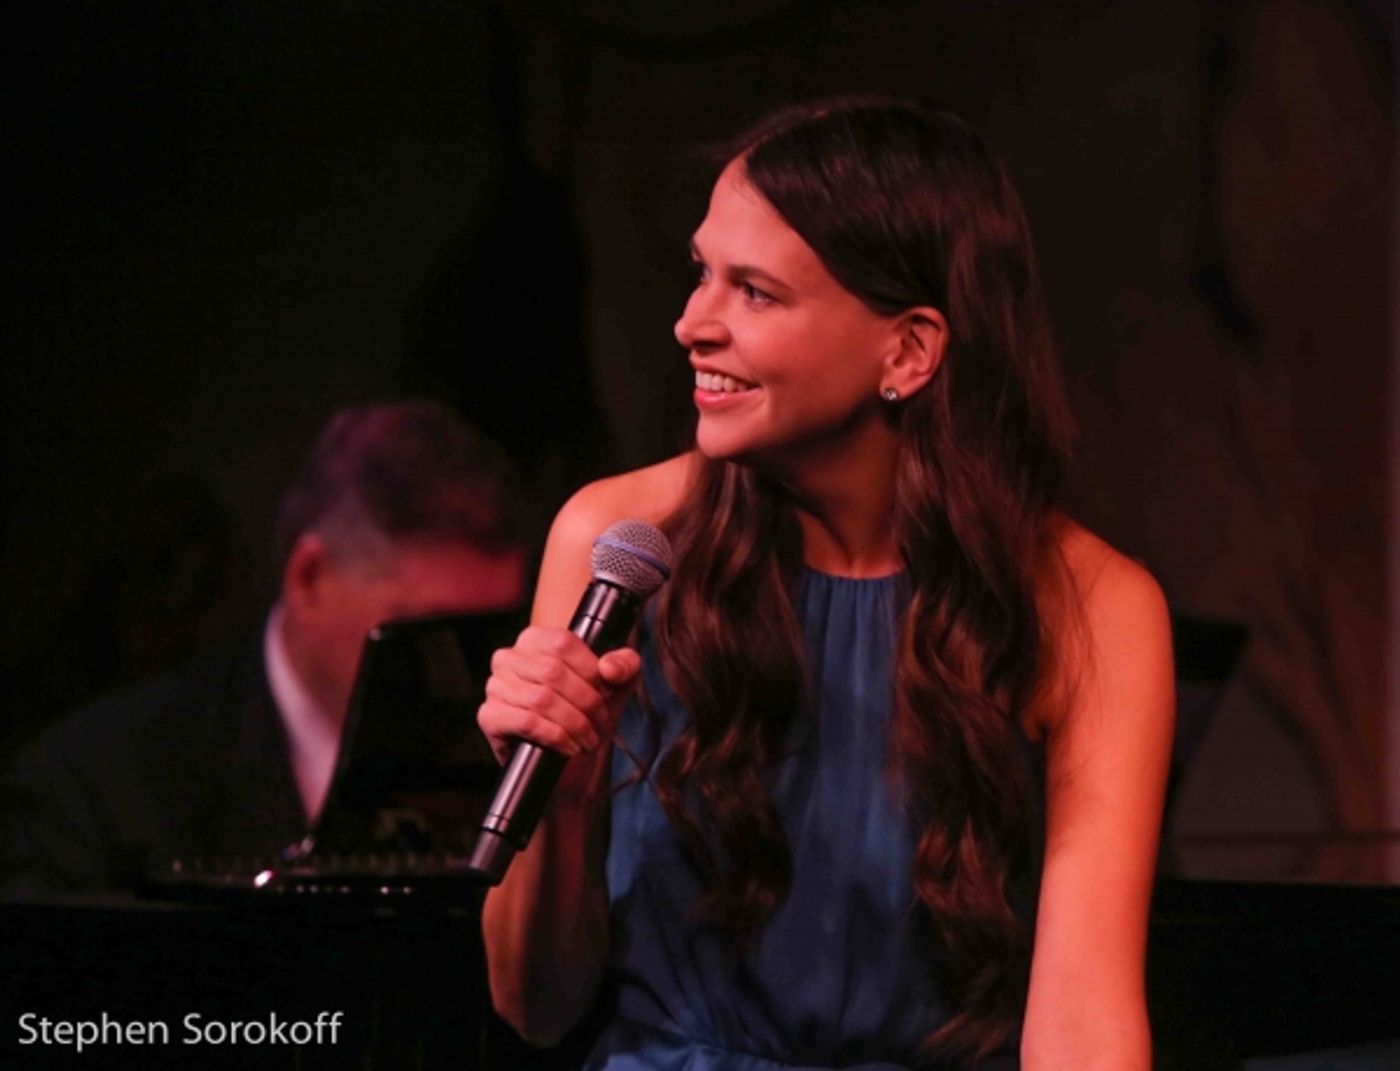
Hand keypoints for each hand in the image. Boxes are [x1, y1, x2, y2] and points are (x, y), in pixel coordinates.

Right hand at [477, 626, 641, 765]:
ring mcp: (495, 686)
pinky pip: (526, 722)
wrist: (569, 752)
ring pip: (541, 700)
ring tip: (587, 737)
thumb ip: (625, 665)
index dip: (589, 670)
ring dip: (573, 723)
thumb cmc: (587, 709)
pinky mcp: (490, 716)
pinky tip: (568, 745)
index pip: (562, 643)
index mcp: (535, 638)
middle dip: (585, 702)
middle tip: (599, 721)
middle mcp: (508, 657)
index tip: (605, 692)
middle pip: (552, 673)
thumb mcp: (617, 683)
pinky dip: (555, 736)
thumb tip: (609, 668)